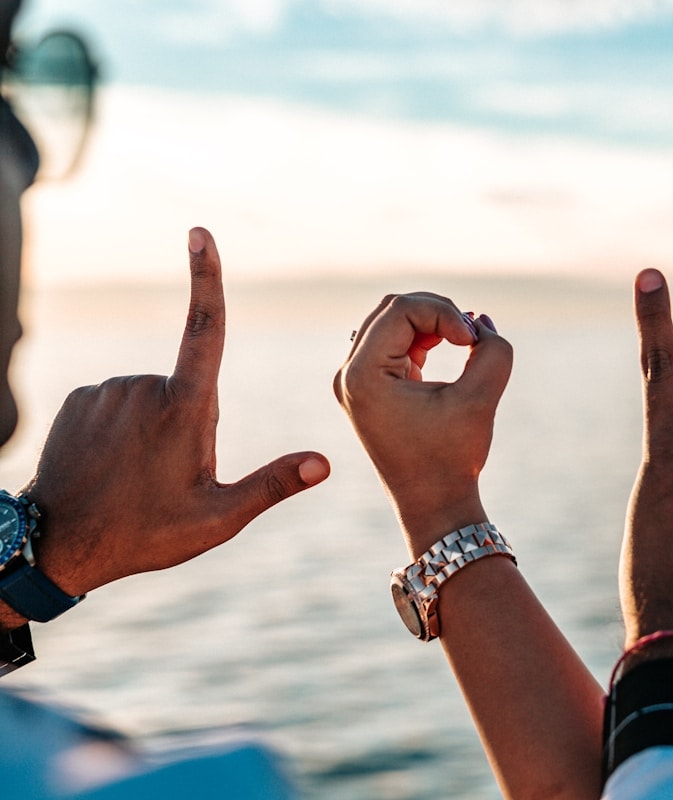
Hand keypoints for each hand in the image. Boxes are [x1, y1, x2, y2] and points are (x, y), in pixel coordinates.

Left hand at [6, 228, 329, 612]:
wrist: (57, 547)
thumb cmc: (144, 535)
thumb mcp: (218, 519)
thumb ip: (272, 484)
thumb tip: (324, 463)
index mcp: (185, 410)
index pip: (205, 330)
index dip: (206, 278)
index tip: (200, 234)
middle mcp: (144, 388)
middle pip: (190, 390)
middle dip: (193, 425)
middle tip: (172, 477)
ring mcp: (108, 391)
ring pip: (155, 397)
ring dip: (158, 427)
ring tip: (139, 476)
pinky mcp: (81, 400)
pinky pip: (121, 403)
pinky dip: (126, 428)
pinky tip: (114, 464)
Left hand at [334, 296, 511, 553]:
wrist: (434, 505)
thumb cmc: (452, 459)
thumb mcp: (480, 399)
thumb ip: (493, 351)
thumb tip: (481, 321)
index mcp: (363, 376)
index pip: (402, 309)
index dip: (444, 313)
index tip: (473, 341)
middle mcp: (349, 375)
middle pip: (392, 309)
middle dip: (437, 312)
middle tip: (471, 336)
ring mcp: (356, 382)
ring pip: (392, 321)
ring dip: (432, 323)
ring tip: (465, 342)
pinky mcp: (370, 388)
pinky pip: (394, 342)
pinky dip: (424, 338)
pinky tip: (452, 347)